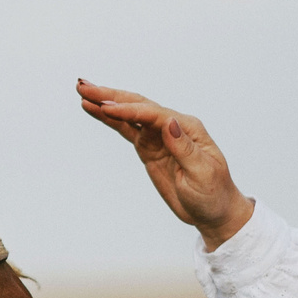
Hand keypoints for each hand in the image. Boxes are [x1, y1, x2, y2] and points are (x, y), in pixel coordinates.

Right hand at [77, 79, 254, 247]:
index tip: (105, 108)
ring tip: (82, 91)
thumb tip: (168, 122)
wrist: (214, 212)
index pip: (153, 114)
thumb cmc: (213, 194)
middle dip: (110, 96)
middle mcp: (172, 126)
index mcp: (187, 129)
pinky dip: (110, 120)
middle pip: (137, 105)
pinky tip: (95, 110)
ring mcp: (158, 136)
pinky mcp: (149, 148)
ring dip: (105, 103)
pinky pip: (126, 130)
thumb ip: (184, 148)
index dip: (128, 110)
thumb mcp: (203, 173)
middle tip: (84, 86)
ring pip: (128, 115)